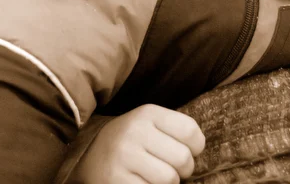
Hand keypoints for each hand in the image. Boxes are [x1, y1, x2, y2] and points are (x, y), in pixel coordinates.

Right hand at [71, 104, 204, 182]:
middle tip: (171, 168)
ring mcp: (124, 156)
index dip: (196, 147)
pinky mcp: (117, 180)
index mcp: (147, 113)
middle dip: (183, 169)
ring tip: (156, 176)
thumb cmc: (132, 141)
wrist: (90, 157)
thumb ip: (175, 129)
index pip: (190, 131)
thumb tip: (199, 147)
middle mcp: (135, 131)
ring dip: (169, 183)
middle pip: (183, 158)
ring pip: (170, 179)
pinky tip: (142, 182)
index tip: (188, 151)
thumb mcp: (150, 124)